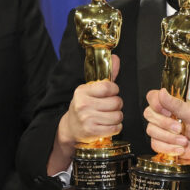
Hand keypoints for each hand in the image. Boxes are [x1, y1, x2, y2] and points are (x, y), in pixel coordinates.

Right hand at [49, 57, 122, 174]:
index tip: (111, 93)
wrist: (71, 128)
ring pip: (118, 116)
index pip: (108, 87)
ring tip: (108, 116)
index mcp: (82, 91)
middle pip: (116, 102)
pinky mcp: (92, 131)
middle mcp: (83, 104)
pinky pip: (116, 128)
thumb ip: (107, 76)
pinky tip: (108, 125)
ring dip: (117, 117)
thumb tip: (116, 58)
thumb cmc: (84, 106)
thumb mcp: (91, 90)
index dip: (114, 91)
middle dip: (117, 105)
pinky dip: (116, 127)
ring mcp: (87, 119)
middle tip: (109, 107)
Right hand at [144, 88, 189, 168]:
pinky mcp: (160, 142)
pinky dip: (169, 148)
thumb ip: (177, 104)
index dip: (156, 104)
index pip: (152, 96)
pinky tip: (179, 148)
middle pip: (149, 114)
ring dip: (170, 138)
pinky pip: (155, 144)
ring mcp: (160, 129)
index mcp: (171, 103)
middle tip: (180, 128)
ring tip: (184, 140)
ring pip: (151, 131)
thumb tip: (162, 92)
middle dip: (165, 124)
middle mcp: (163, 114)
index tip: (168, 112)